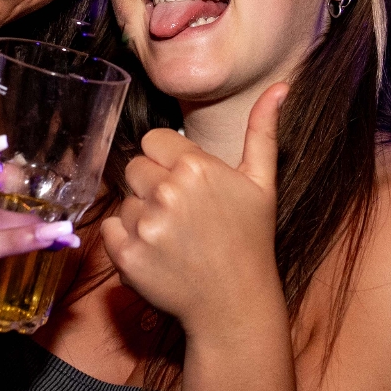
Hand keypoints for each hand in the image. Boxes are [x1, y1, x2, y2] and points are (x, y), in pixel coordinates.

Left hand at [100, 83, 286, 332]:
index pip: (154, 141)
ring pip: (124, 200)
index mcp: (195, 166)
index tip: (186, 183)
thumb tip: (281, 86)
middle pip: (135, 167)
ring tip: (173, 237)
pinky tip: (156, 252)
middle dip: (152, 185)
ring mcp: (145, 225)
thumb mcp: (262, 183)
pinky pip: (109, 229)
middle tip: (181, 213)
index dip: (167, 160)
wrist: (235, 304)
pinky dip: (125, 241)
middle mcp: (167, 191)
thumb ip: (263, 131)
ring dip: (140, 215)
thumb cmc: (250, 241)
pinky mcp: (127, 255)